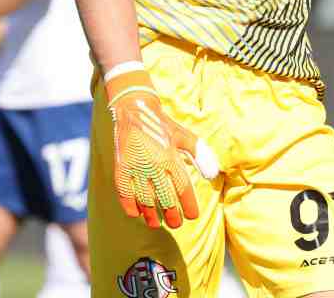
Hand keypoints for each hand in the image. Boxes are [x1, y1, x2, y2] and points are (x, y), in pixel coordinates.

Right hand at [105, 65, 219, 228]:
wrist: (135, 110)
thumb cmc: (164, 126)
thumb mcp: (185, 136)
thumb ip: (200, 154)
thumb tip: (213, 174)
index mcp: (170, 157)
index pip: (183, 188)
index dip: (188, 205)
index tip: (192, 216)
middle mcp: (153, 164)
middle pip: (164, 198)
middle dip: (171, 215)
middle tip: (175, 223)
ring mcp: (135, 167)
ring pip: (144, 199)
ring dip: (151, 215)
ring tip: (156, 223)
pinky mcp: (121, 167)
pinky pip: (124, 193)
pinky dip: (130, 206)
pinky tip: (136, 213)